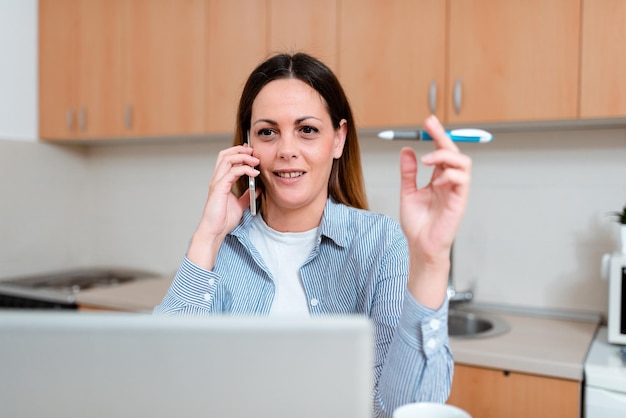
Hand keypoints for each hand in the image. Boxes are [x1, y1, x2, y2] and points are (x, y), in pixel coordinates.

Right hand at [187, 144, 259, 269]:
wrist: (215, 231)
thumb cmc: (223, 220)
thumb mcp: (240, 205)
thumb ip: (247, 195)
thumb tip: (258, 189)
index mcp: (221, 181)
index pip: (227, 159)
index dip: (238, 152)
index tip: (251, 151)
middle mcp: (217, 179)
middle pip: (225, 154)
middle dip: (240, 149)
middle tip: (253, 151)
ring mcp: (217, 182)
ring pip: (227, 159)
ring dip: (243, 157)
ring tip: (256, 160)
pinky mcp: (219, 188)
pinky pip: (232, 172)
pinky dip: (245, 169)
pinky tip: (254, 173)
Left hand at [399, 115, 471, 305]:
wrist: (420, 246)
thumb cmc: (417, 224)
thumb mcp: (407, 192)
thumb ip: (408, 172)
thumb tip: (406, 150)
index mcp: (438, 178)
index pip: (441, 151)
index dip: (436, 135)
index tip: (427, 122)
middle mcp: (449, 182)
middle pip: (453, 151)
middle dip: (442, 136)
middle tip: (429, 125)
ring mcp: (456, 191)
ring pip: (463, 163)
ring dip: (445, 156)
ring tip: (428, 160)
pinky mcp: (459, 201)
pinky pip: (462, 181)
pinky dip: (449, 176)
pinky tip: (435, 182)